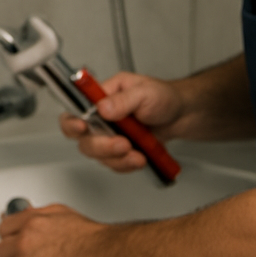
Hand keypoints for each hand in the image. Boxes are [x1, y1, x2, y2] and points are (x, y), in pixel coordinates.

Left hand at [0, 204, 108, 256]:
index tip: (15, 240)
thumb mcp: (61, 213)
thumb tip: (26, 213)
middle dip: (14, 251)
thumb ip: (38, 214)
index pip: (5, 226)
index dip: (12, 235)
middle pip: (4, 246)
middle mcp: (25, 236)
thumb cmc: (90, 239)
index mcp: (31, 219)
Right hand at [59, 72, 182, 173]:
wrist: (182, 116)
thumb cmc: (163, 97)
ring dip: (116, 158)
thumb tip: (102, 108)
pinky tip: (140, 158)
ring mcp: (109, 135)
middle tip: (122, 144)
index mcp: (101, 96)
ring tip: (138, 154)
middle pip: (82, 137)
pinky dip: (126, 164)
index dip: (72, 121)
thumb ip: (123, 100)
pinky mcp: (120, 151)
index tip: (82, 127)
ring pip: (97, 154)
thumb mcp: (145, 92)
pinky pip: (114, 164)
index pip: (75, 108)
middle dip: (100, 145)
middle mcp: (100, 117)